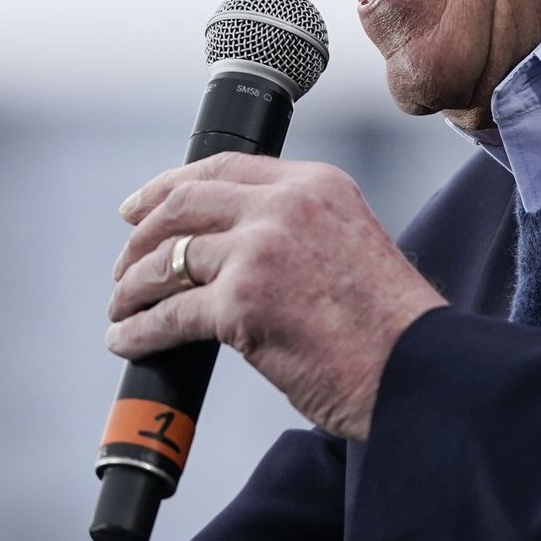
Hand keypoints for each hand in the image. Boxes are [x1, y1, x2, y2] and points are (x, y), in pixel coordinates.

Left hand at [105, 153, 446, 439]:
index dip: (168, 184)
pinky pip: (168, 315)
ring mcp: (258, 252)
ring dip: (133, 287)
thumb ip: (295, 230)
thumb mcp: (348, 244)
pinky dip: (138, 330)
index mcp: (314, 184)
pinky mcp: (241, 304)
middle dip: (142, 235)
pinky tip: (126, 340)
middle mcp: (283, 207)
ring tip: (121, 308)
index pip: (224, 167)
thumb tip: (228, 248)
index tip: (140, 205)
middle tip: (124, 262)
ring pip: (167, 261)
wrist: (419, 373)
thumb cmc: (389, 327)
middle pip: (184, 204)